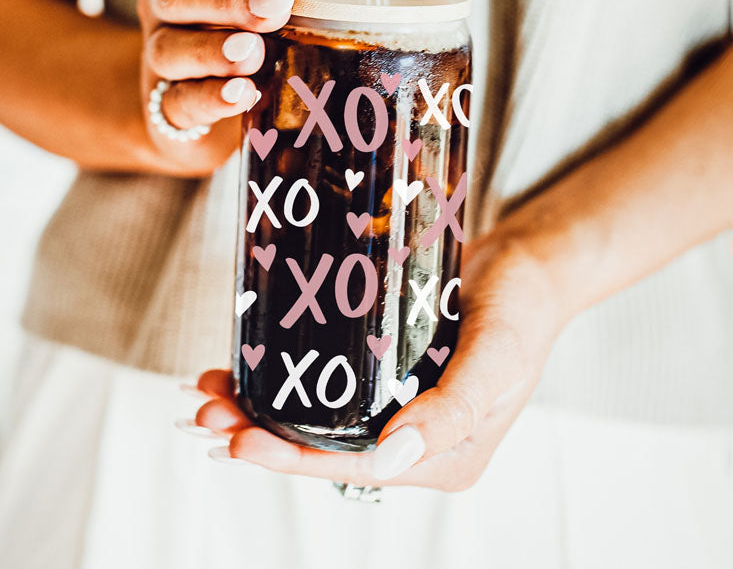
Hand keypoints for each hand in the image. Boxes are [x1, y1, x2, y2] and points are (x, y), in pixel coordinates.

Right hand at [137, 0, 293, 171]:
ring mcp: (162, 58)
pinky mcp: (165, 107)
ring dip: (213, 49)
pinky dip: (210, 99)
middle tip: (274, 7)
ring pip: (171, 47)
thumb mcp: (293, 17)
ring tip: (252, 53)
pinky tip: (241, 95)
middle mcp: (171, 9)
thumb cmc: (258, 50)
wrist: (206, 116)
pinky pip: (178, 102)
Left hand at [188, 232, 565, 489]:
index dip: (292, 459)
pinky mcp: (383, 368)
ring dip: (261, 403)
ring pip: (315, 414)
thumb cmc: (522, 313)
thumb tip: (393, 457)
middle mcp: (412, 437)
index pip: (354, 467)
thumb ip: (453, 411)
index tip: (239, 443)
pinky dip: (284, 373)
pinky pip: (325, 379)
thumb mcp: (499, 360)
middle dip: (260, 433)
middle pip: (322, 445)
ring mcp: (394, 403)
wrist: (526, 266)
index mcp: (442, 456)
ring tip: (211, 387)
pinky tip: (247, 361)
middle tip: (206, 410)